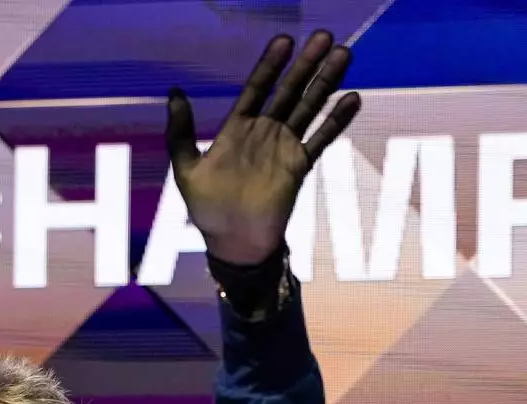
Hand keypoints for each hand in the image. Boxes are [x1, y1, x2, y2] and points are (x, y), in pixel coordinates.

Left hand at [166, 31, 360, 265]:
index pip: (257, 88)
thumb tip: (174, 92)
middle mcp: (264, 133)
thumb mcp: (186, 169)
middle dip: (306, 65)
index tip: (284, 41)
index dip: (270, 65)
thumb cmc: (207, 209)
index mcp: (237, 129)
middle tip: (324, 35)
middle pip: (289, 91)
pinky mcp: (299, 167)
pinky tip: (352, 99)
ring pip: (309, 108)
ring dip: (326, 83)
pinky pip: (321, 140)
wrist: (233, 244)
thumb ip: (180, 132)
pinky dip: (336, 121)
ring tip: (343, 55)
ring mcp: (284, 148)